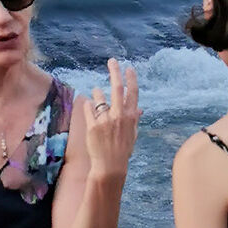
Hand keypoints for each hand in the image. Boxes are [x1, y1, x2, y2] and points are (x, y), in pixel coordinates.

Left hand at [84, 59, 139, 179]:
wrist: (110, 166)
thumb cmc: (122, 151)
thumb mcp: (132, 134)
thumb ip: (134, 119)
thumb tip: (139, 108)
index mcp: (130, 117)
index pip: (132, 93)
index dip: (131, 79)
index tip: (129, 68)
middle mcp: (118, 116)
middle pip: (117, 88)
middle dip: (115, 72)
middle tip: (112, 61)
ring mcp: (105, 120)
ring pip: (99, 97)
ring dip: (97, 93)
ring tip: (96, 93)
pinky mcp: (92, 125)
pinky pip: (88, 109)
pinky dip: (88, 105)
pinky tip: (88, 106)